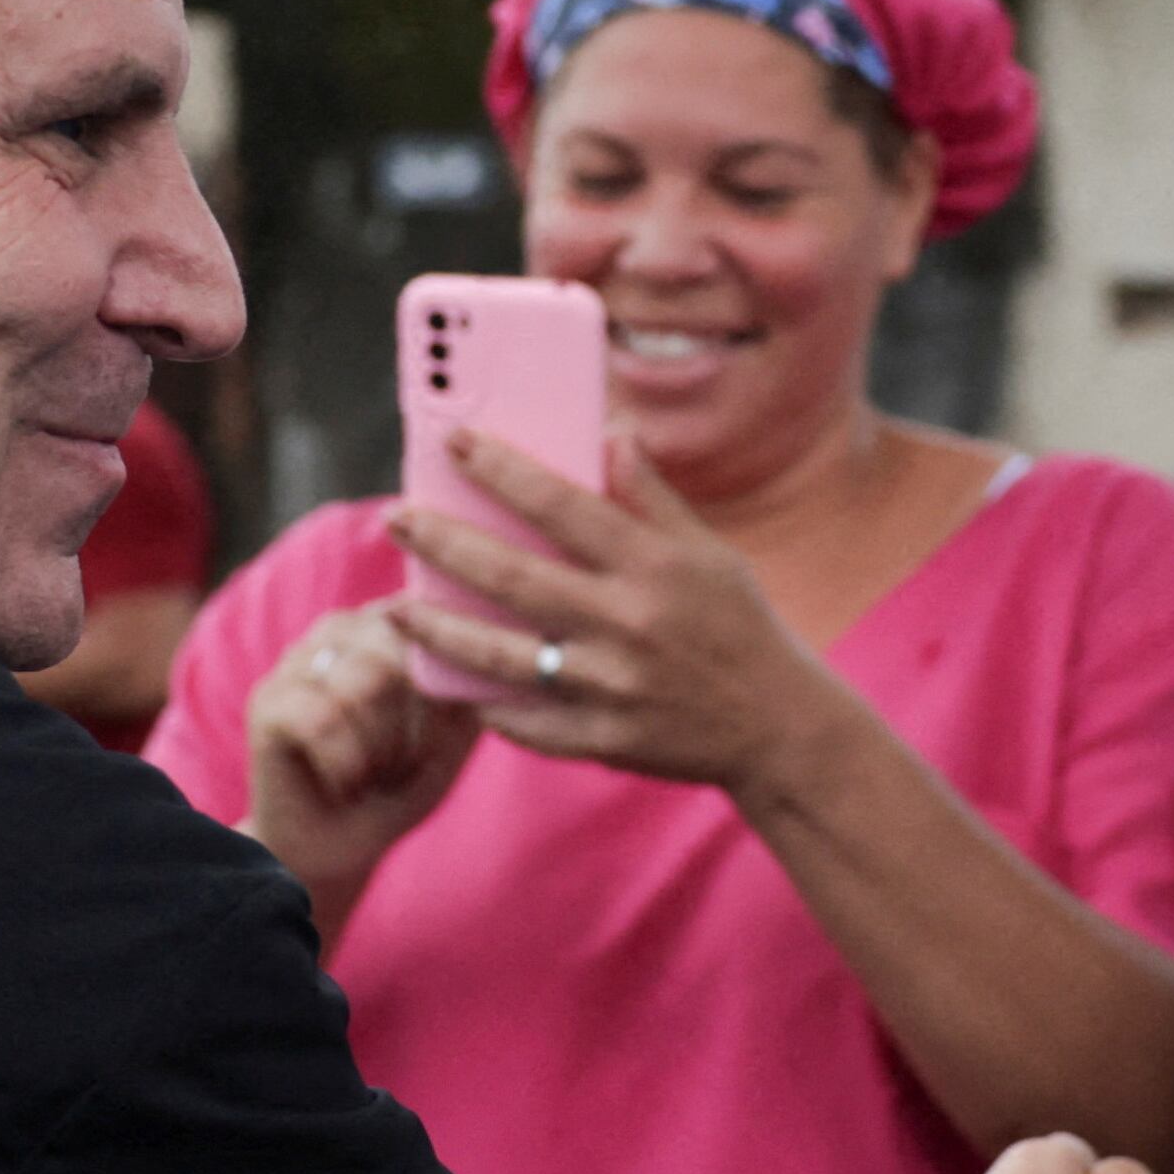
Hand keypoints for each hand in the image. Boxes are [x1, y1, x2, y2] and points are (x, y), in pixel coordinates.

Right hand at [245, 601, 478, 940]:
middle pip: (397, 655)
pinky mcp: (266, 704)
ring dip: (381, 750)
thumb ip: (467, 689)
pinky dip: (345, 765)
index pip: (430, 625)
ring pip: (362, 686)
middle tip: (399, 766)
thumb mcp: (452, 739)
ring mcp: (295, 662)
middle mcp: (339, 629)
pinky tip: (342, 784)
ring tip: (369, 775)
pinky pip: (322, 720)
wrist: (335, 852)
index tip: (436, 741)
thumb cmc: (398, 789)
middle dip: (414, 727)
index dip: (443, 694)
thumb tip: (473, 656)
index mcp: (386, 625)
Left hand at [385, 431, 846, 799]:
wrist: (779, 727)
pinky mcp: (605, 739)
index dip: (502, 469)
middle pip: (512, 576)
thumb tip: (610, 434)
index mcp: (653, 566)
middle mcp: (627, 622)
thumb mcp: (709, 553)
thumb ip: (652, 498)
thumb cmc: (740, 627)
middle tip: (397, 518)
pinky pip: (528, 724)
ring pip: (500, 656)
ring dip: (439, 632)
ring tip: (395, 611)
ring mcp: (611, 686)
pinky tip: (450, 686)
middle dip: (445, 543)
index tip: (453, 440)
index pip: (562, 504)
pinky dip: (487, 706)